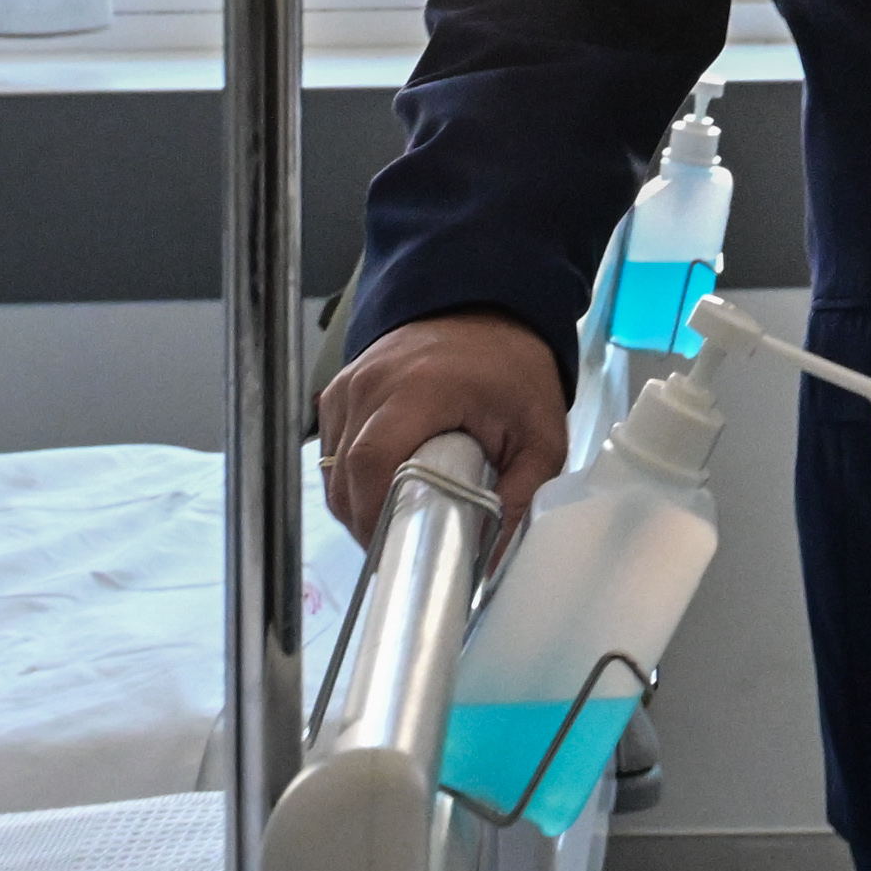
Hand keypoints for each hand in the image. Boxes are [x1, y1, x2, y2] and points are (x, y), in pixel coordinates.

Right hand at [320, 311, 573, 543]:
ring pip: (332, 471)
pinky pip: (331, 452)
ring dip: (358, 506)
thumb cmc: (513, 371)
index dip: (379, 518)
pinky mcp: (339, 390)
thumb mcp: (539, 437)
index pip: (372, 464)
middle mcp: (372, 383)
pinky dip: (350, 481)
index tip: (403, 553)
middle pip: (345, 476)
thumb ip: (521, 499)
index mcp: (420, 387)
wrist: (487, 308)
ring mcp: (349, 384)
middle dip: (369, 524)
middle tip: (406, 550)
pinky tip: (385, 489)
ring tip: (399, 522)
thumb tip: (489, 562)